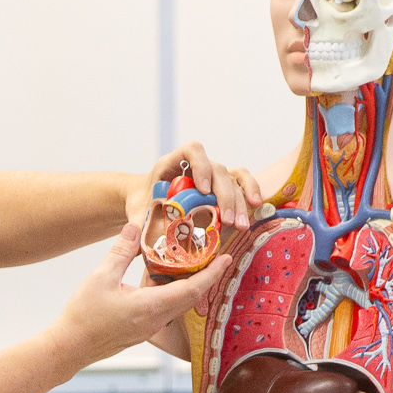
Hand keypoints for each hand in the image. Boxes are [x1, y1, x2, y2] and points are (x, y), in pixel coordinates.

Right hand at [51, 223, 223, 367]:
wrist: (69, 347)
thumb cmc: (83, 316)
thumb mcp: (101, 277)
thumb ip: (121, 252)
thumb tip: (134, 227)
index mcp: (151, 307)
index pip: (192, 289)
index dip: (212, 274)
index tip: (227, 259)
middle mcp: (156, 320)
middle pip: (190, 297)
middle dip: (205, 277)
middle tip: (214, 256)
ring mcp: (150, 327)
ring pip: (178, 304)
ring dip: (188, 285)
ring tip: (191, 263)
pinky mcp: (141, 330)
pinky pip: (165, 309)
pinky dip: (171, 293)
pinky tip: (162, 279)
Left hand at [128, 142, 265, 232]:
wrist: (147, 200)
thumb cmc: (142, 203)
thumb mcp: (137, 212)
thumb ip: (137, 223)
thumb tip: (135, 241)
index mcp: (173, 163)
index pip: (192, 150)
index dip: (201, 166)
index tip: (203, 189)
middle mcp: (196, 165)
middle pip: (217, 169)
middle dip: (225, 195)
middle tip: (228, 220)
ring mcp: (211, 174)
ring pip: (232, 178)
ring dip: (240, 200)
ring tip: (241, 224)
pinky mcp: (221, 185)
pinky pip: (240, 181)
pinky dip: (250, 191)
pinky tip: (256, 207)